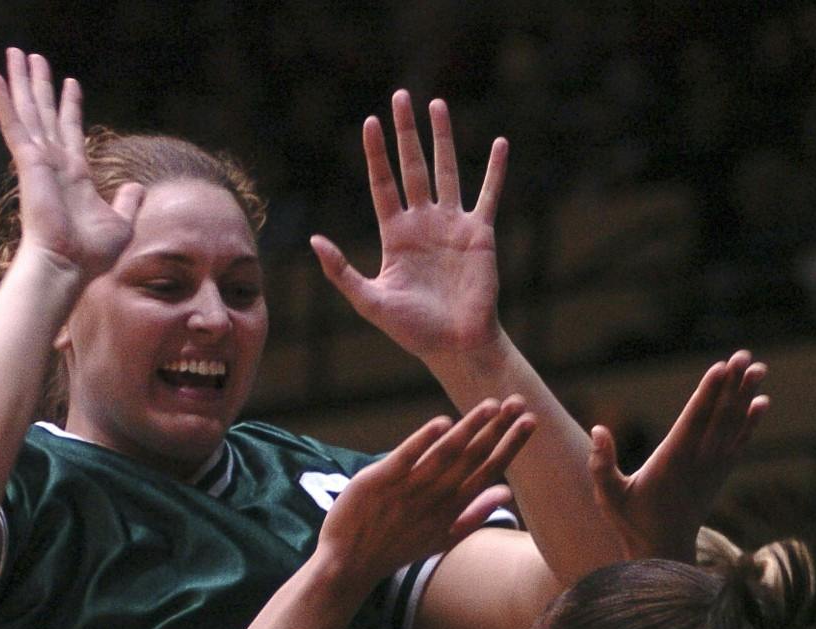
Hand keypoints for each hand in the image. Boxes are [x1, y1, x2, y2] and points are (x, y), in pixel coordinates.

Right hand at [0, 49, 141, 281]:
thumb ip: (128, 202)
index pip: (71, 131)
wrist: (68, 265)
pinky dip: (3, 99)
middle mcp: (54, 163)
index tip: (70, 83)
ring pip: (29, 110)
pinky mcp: (27, 161)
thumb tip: (137, 187)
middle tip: (33, 56)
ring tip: (16, 52)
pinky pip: (13, 123)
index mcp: (75, 175)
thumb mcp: (121, 223)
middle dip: (40, 85)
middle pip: (45, 113)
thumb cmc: (91, 254)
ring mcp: (39, 160)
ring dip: (21, 81)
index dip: (70, 106)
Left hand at [312, 94, 503, 358]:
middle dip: (406, 132)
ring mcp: (452, 226)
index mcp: (396, 234)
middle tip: (401, 96)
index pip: (383, 183)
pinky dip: (495, 170)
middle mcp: (423, 223)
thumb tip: (314, 241)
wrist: (456, 346)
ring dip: (442, 138)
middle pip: (412, 166)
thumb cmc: (414, 330)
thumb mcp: (369, 301)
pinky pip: (488, 195)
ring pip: (446, 171)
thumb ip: (341, 272)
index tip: (370, 122)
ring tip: (436, 105)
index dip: (376, 154)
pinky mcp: (479, 234)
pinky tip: (501, 144)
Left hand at [316, 398, 533, 586]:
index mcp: (453, 509)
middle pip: (473, 457)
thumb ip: (476, 515)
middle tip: (519, 402)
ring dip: (470, 428)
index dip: (510, 445)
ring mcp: (407, 489)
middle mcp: (435, 498)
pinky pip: (405, 457)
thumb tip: (507, 493)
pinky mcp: (378, 481)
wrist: (349, 564)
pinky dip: (424, 440)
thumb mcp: (443, 539)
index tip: (530, 422)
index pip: (489, 470)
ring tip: (491, 405)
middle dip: (499, 429)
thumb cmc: (398, 549)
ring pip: (445, 453)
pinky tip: (443, 422)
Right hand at [588, 351, 767, 562]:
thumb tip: (600, 429)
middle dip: (733, 385)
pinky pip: (739, 443)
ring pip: (734, 425)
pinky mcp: (720, 474)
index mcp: (673, 461)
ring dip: (746, 396)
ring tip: (759, 369)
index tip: (722, 368)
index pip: (694, 419)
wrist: (665, 552)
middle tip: (746, 356)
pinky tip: (762, 403)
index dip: (709, 392)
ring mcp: (713, 468)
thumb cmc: (632, 522)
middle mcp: (699, 462)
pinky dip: (751, 423)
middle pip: (720, 416)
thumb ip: (601, 464)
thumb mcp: (609, 496)